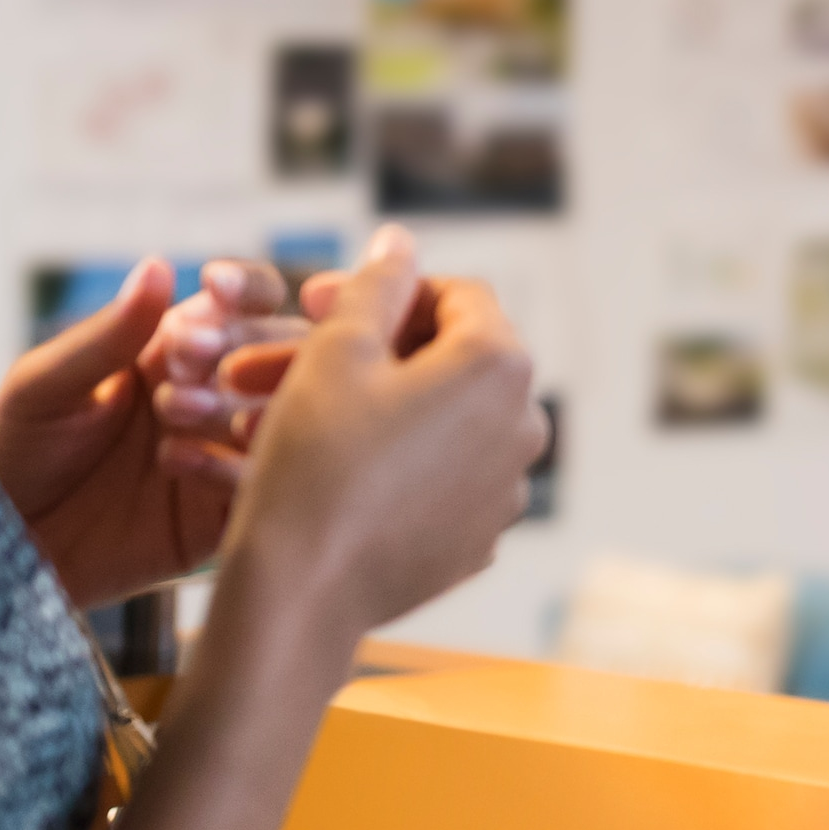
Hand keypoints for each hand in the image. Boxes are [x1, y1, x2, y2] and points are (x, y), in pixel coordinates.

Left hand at [0, 259, 289, 609]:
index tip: (218, 288)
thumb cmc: (13, 449)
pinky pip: (259, 486)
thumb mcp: (46, 384)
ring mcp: (226, 454)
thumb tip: (158, 267)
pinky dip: (231, 468)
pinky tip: (174, 462)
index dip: (248, 289)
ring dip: (241, 404)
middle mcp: (216, 394)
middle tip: (185, 363)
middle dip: (244, 347)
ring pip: (284, 417)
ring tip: (174, 412)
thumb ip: (109, 334)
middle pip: (283, 352)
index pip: (248, 302)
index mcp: (180, 347)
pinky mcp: (224, 515)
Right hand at [213, 228, 544, 642]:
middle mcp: (525, 424)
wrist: (303, 589)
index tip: (317, 303)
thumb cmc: (315, 461)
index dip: (385, 290)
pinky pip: (445, 476)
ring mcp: (509, 487)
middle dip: (382, 350)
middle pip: (456, 358)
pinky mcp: (483, 536)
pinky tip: (342, 469)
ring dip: (388, 405)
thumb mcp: (336, 352)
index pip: (457, 295)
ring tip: (314, 413)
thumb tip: (401, 240)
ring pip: (447, 419)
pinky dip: (402, 461)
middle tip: (306, 355)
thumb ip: (376, 284)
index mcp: (500, 365)